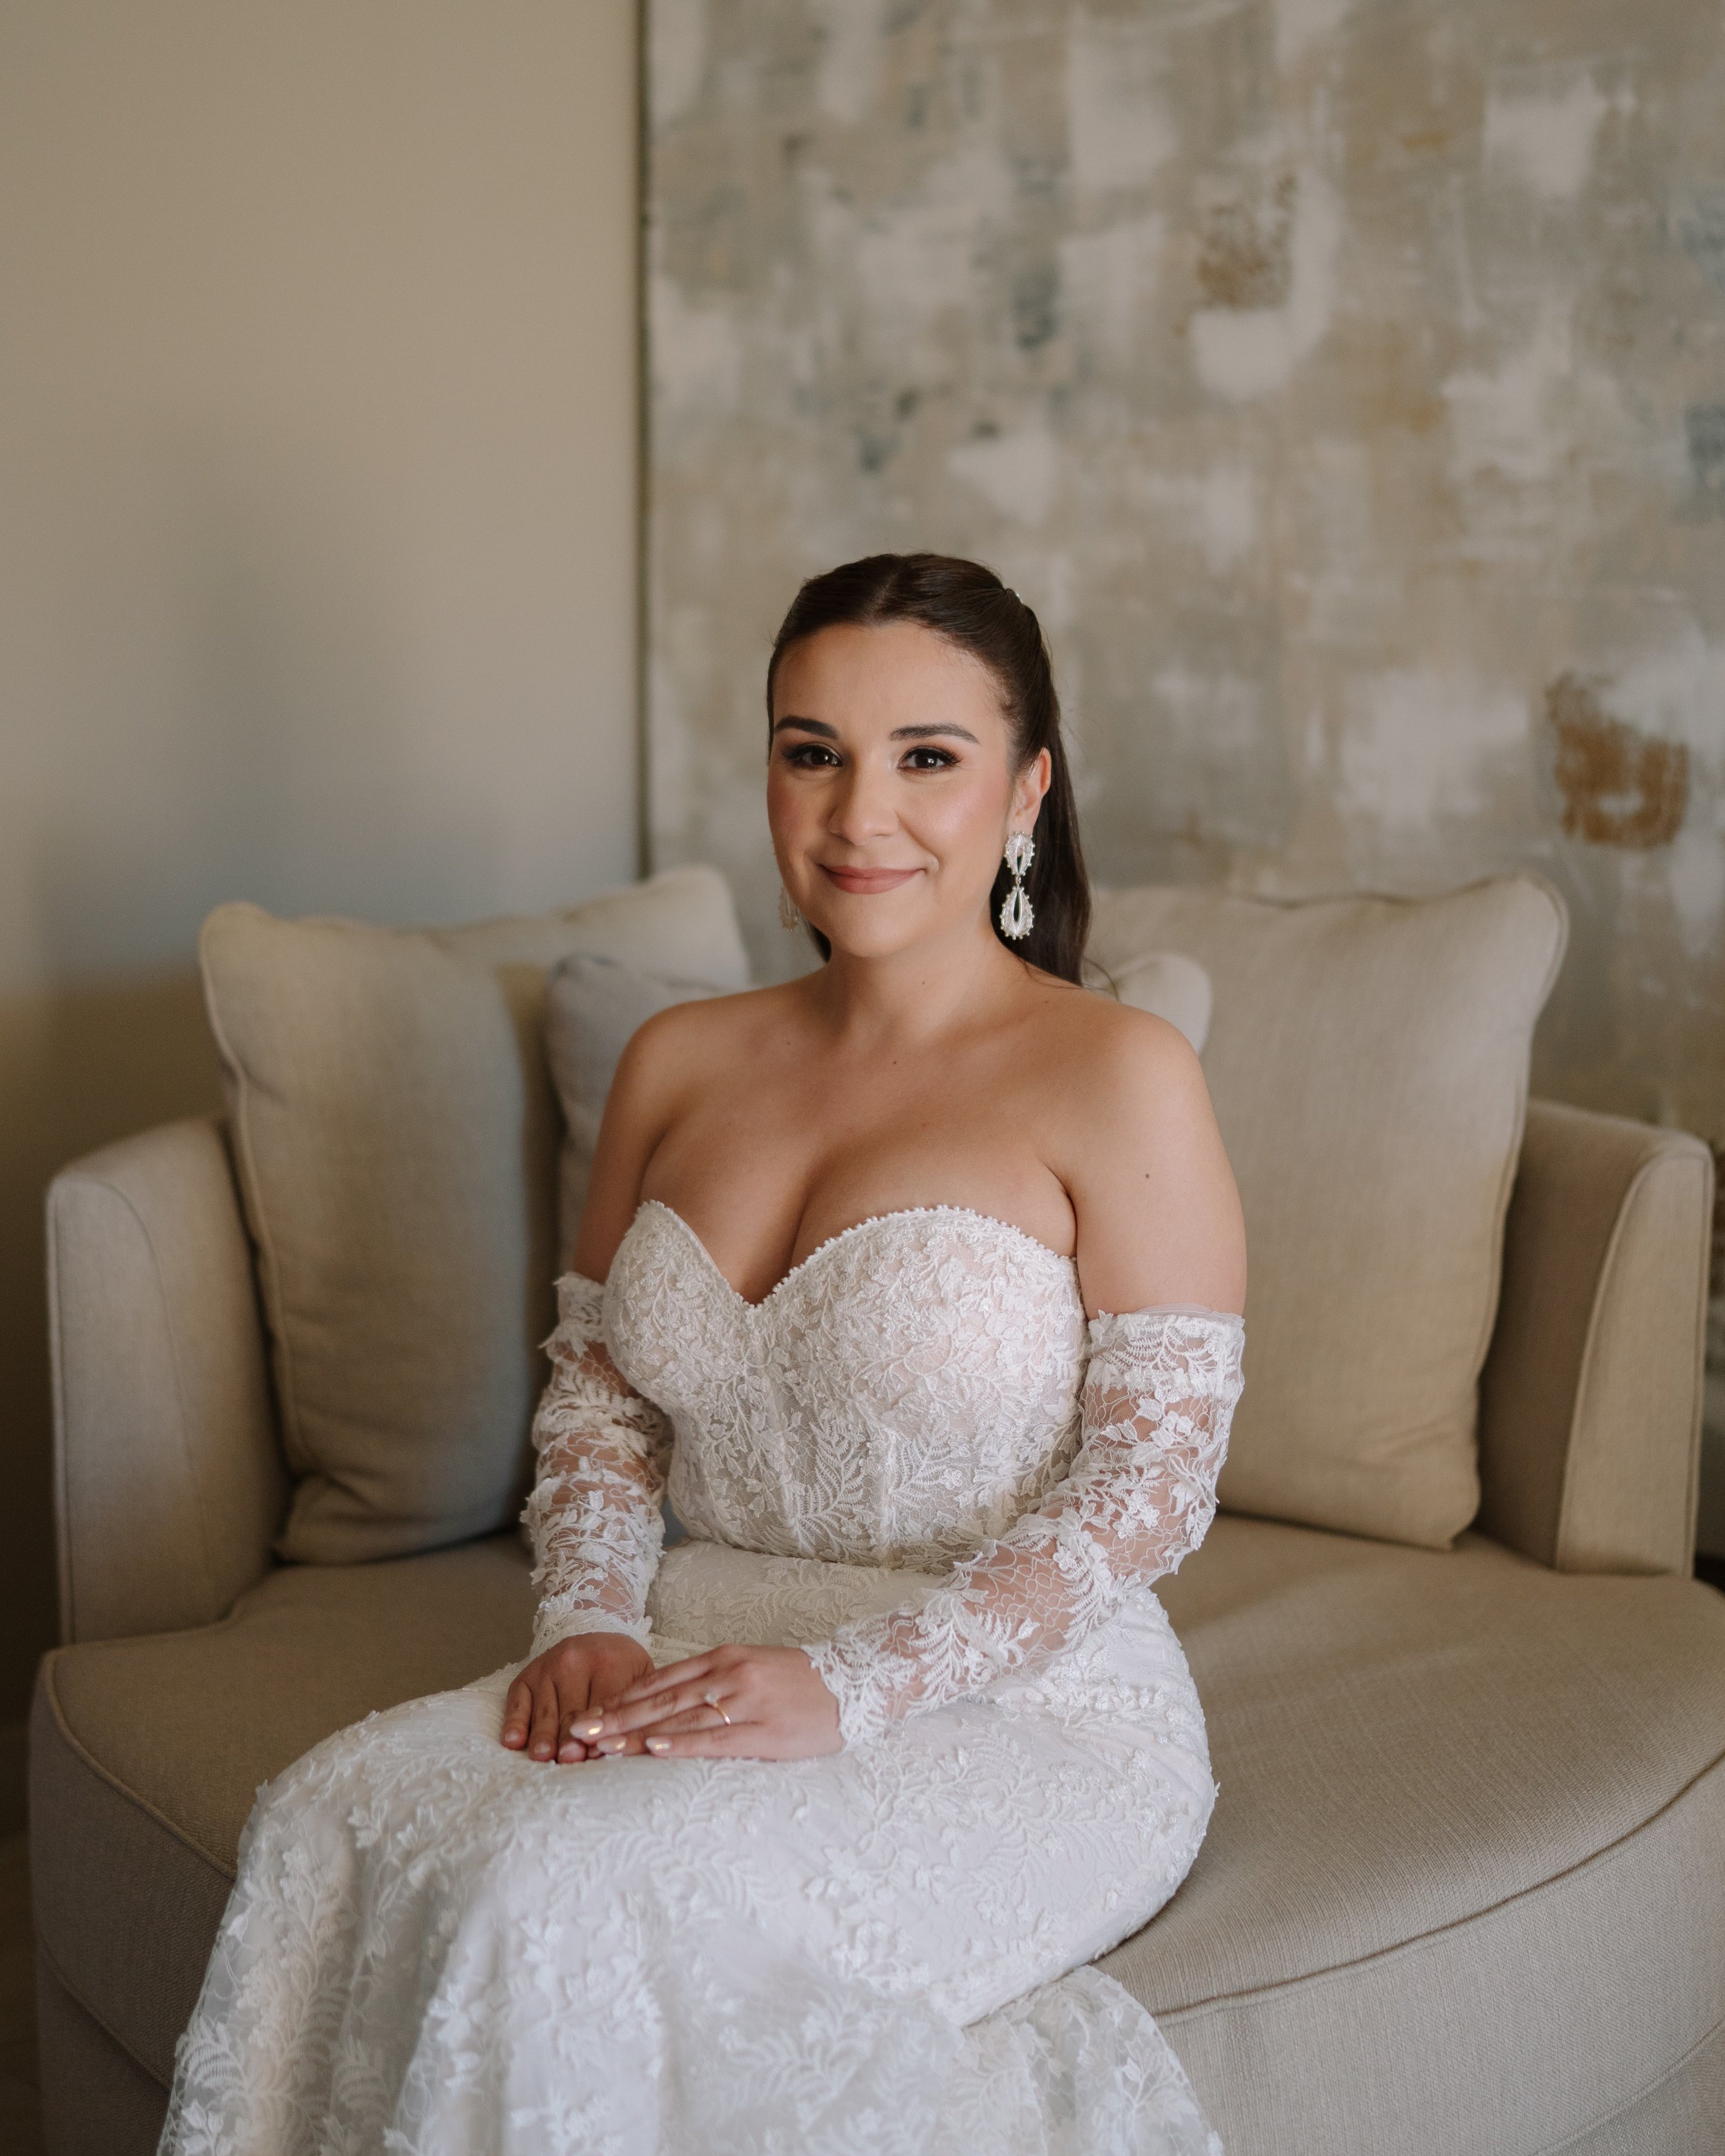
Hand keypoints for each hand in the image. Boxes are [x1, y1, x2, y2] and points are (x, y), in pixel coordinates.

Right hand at [500, 1632, 654, 1763]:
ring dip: (544, 1736)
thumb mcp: (640, 1678)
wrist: (597, 1638)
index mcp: (609, 1662)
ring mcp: (546, 1668)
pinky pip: (517, 1703)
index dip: (603, 1733)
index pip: (605, 1706)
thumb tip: (629, 1746)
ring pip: (545, 1711)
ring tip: (544, 1756)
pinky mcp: (526, 1676)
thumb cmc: (623, 1668)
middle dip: (572, 1738)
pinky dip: (514, 1723)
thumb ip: (636, 1708)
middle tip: (571, 1759)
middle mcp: (574, 1661)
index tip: (599, 1755)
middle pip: (573, 1711)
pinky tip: (513, 1741)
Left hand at [577, 1643, 842, 1760]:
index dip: (622, 1698)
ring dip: (636, 1736)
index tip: (588, 1712)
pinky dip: (681, 1744)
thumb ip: (712, 1679)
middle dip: (615, 1718)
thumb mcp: (752, 1667)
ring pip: (680, 1720)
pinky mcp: (765, 1731)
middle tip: (577, 1732)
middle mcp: (730, 1674)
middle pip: (662, 1699)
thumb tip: (664, 1701)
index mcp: (725, 1656)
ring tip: (600, 1747)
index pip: (661, 1678)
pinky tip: (652, 1750)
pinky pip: (715, 1739)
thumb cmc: (800, 1681)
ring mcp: (747, 1701)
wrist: (857, 1683)